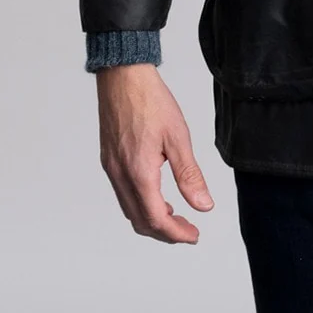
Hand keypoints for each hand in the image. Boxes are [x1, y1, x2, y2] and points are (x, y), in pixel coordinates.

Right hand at [95, 64, 214, 243]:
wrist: (123, 76)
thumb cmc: (151, 100)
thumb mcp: (178, 137)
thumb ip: (189, 175)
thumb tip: (204, 205)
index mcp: (139, 172)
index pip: (156, 219)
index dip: (176, 234)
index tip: (193, 236)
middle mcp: (120, 175)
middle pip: (140, 221)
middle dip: (165, 232)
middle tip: (188, 230)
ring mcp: (111, 169)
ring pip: (129, 210)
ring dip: (151, 219)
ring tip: (174, 215)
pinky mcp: (109, 160)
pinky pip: (123, 194)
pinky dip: (140, 204)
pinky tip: (156, 194)